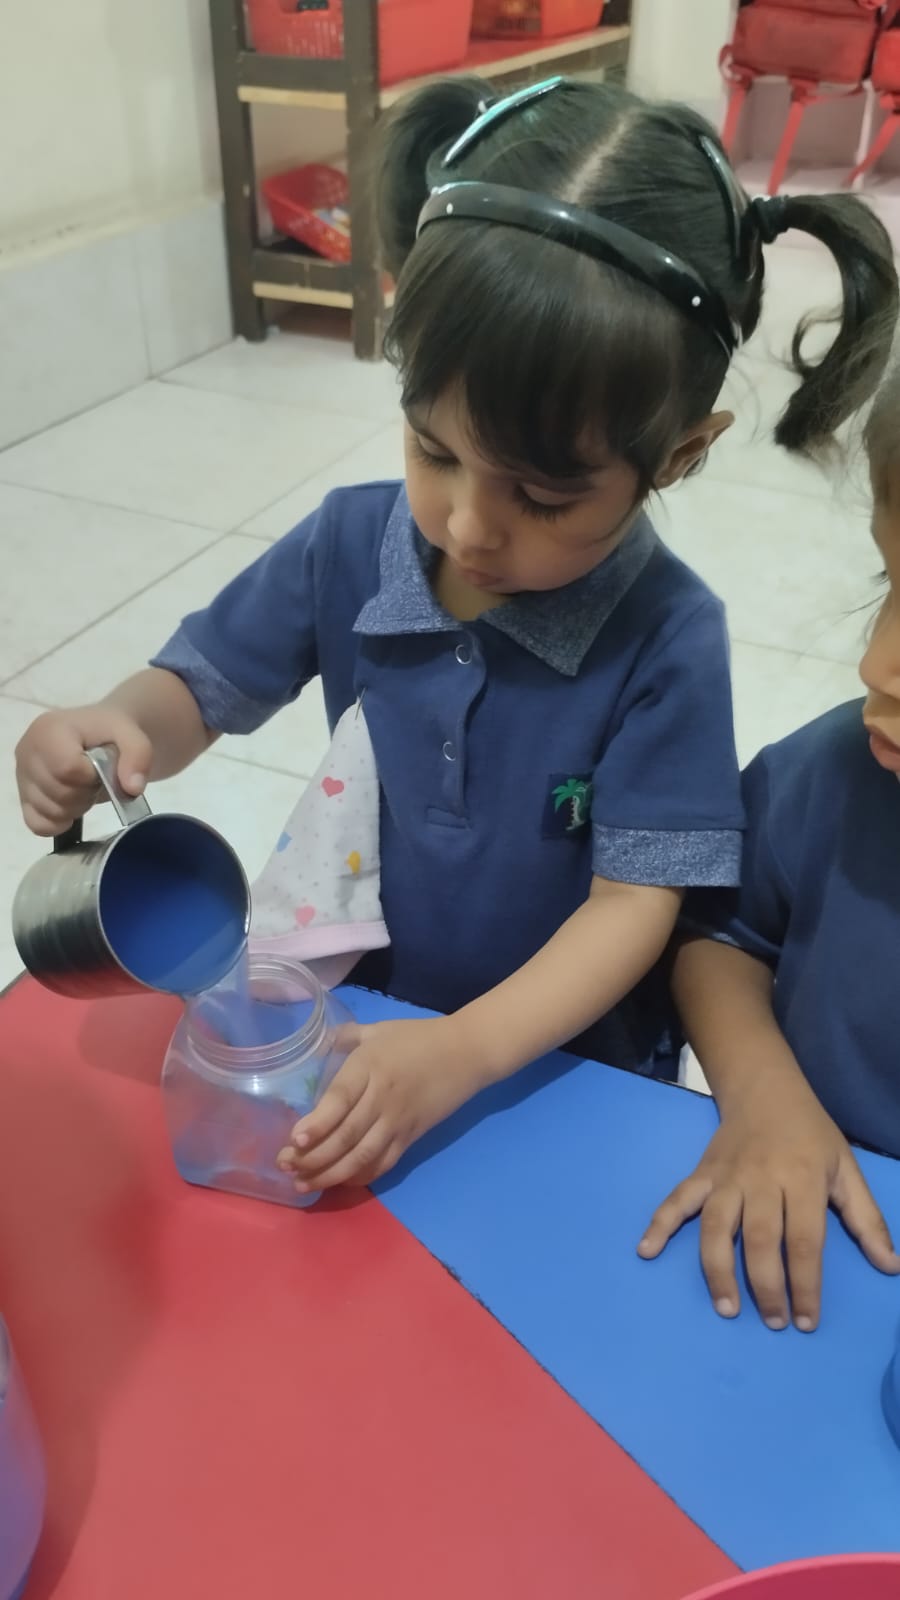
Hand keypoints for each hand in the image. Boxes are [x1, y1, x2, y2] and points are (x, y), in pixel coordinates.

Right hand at [15, 707, 152, 836]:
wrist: (100, 737)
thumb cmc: (112, 735)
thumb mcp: (133, 736)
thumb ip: (138, 756)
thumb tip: (132, 789)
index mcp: (49, 730)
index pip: (66, 769)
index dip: (90, 777)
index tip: (100, 768)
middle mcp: (27, 751)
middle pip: (58, 793)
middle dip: (85, 793)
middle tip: (95, 780)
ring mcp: (21, 776)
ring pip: (48, 812)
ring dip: (74, 808)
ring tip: (83, 788)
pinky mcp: (23, 797)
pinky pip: (37, 825)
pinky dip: (58, 823)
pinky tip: (71, 807)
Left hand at [277, 1016, 484, 1190]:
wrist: (466, 1053)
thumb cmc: (419, 1037)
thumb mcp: (379, 1029)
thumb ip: (348, 1036)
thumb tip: (321, 1041)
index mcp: (371, 1066)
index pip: (341, 1099)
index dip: (318, 1122)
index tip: (295, 1139)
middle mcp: (382, 1098)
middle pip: (346, 1135)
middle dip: (314, 1157)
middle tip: (286, 1166)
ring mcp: (398, 1122)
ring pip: (362, 1156)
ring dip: (330, 1174)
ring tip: (303, 1184)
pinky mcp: (411, 1138)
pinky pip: (383, 1164)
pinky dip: (359, 1177)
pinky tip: (338, 1181)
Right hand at [637, 1079, 899, 1330]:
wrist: (765, 1090)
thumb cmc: (811, 1135)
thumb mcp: (846, 1169)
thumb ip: (866, 1218)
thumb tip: (891, 1265)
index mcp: (801, 1179)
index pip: (803, 1241)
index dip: (805, 1284)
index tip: (806, 1321)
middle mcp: (761, 1179)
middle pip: (759, 1239)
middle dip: (766, 1286)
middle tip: (774, 1321)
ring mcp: (726, 1177)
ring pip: (716, 1227)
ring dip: (718, 1270)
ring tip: (727, 1308)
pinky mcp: (701, 1174)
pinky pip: (677, 1200)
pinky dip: (660, 1223)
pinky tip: (647, 1250)